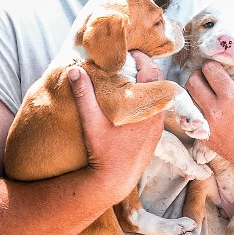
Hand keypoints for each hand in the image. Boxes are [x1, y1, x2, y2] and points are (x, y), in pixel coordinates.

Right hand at [67, 57, 163, 197]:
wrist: (114, 181)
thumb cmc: (103, 153)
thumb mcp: (91, 122)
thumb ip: (84, 95)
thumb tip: (75, 70)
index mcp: (146, 108)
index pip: (153, 72)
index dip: (142, 58)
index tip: (129, 53)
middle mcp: (157, 115)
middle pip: (158, 82)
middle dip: (144, 70)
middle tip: (126, 62)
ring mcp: (158, 125)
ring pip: (157, 96)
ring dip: (146, 86)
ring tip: (127, 78)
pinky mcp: (155, 134)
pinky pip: (155, 109)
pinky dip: (146, 100)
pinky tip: (130, 100)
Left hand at [185, 54, 233, 175]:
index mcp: (231, 98)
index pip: (209, 69)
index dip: (213, 64)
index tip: (219, 67)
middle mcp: (215, 111)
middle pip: (192, 81)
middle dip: (199, 75)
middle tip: (209, 78)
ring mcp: (207, 125)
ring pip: (187, 98)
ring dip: (194, 91)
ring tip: (206, 91)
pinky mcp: (203, 136)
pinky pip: (191, 115)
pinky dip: (196, 108)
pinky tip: (207, 108)